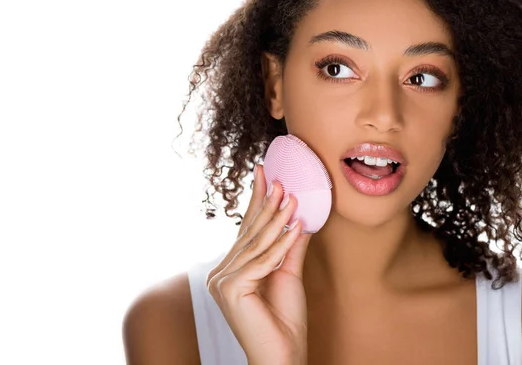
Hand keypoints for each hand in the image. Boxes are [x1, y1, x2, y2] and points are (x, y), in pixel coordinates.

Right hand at [206, 164, 313, 364]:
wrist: (284, 354)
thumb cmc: (284, 319)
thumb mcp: (289, 273)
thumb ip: (290, 246)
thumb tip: (300, 216)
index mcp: (231, 269)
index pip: (246, 230)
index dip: (257, 202)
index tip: (264, 174)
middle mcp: (221, 273)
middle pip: (249, 233)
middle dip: (266, 203)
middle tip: (279, 178)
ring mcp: (222, 282)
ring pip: (256, 244)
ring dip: (277, 219)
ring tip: (293, 197)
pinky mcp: (230, 289)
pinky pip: (262, 261)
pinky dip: (282, 244)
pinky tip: (296, 225)